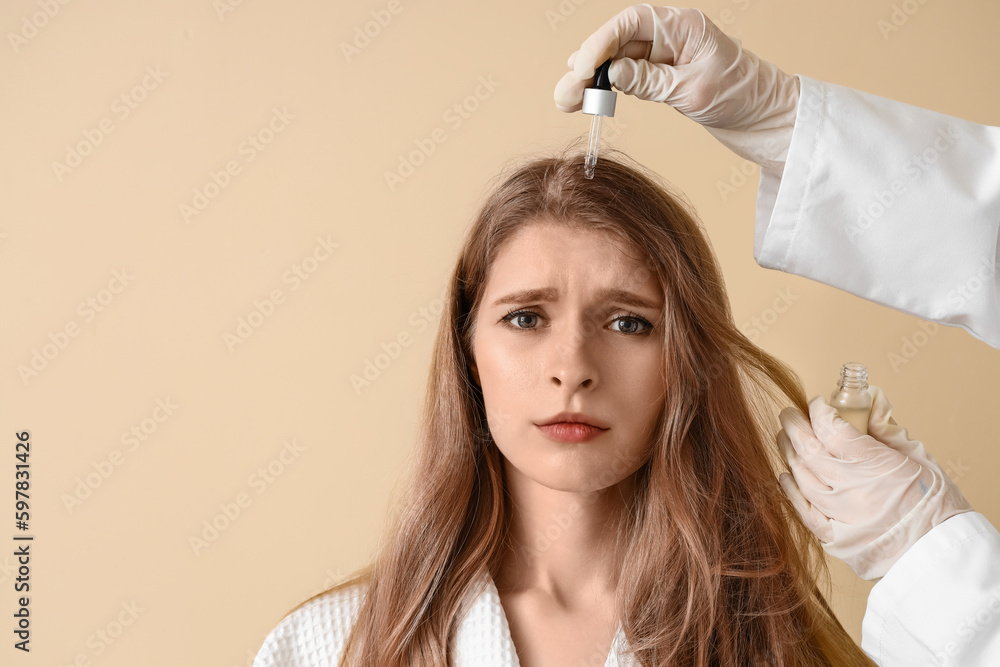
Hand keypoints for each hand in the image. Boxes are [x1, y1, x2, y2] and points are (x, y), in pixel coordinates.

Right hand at [553, 4, 799, 170]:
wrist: (766, 119)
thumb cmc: (741, 97)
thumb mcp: (692, 90)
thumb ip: (650, 80)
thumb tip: (611, 72)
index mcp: (683, 26)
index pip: (631, 22)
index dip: (601, 42)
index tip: (581, 67)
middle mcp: (670, 35)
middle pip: (616, 42)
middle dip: (586, 67)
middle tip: (564, 93)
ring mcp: (664, 56)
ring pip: (616, 62)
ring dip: (589, 82)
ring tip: (566, 102)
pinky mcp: (662, 77)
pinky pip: (625, 78)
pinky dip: (605, 89)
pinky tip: (585, 99)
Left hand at [776, 385, 972, 579]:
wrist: (938, 555)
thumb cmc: (935, 505)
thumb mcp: (919, 458)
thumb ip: (888, 428)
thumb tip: (873, 398)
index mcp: (873, 464)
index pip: (831, 429)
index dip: (819, 412)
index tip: (817, 404)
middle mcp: (850, 487)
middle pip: (808, 449)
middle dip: (794, 426)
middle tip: (790, 415)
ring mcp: (838, 513)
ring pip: (800, 476)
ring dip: (789, 453)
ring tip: (786, 439)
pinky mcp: (832, 536)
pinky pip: (801, 509)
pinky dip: (790, 490)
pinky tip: (786, 475)